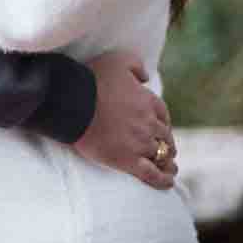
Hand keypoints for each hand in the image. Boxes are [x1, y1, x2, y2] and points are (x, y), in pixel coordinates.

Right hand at [71, 51, 176, 189]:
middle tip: (165, 149)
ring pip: (161, 155)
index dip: (163, 122)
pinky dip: (163, 180)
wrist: (72, 102)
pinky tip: (168, 183)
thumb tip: (146, 77)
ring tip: (170, 168)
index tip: (160, 128)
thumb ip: (136, 66)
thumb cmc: (91, 79)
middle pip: (164, 136)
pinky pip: (152, 174)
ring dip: (167, 161)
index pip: (163, 115)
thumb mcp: (117, 60)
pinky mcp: (128, 160)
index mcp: (148, 101)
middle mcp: (148, 123)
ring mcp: (140, 143)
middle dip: (165, 143)